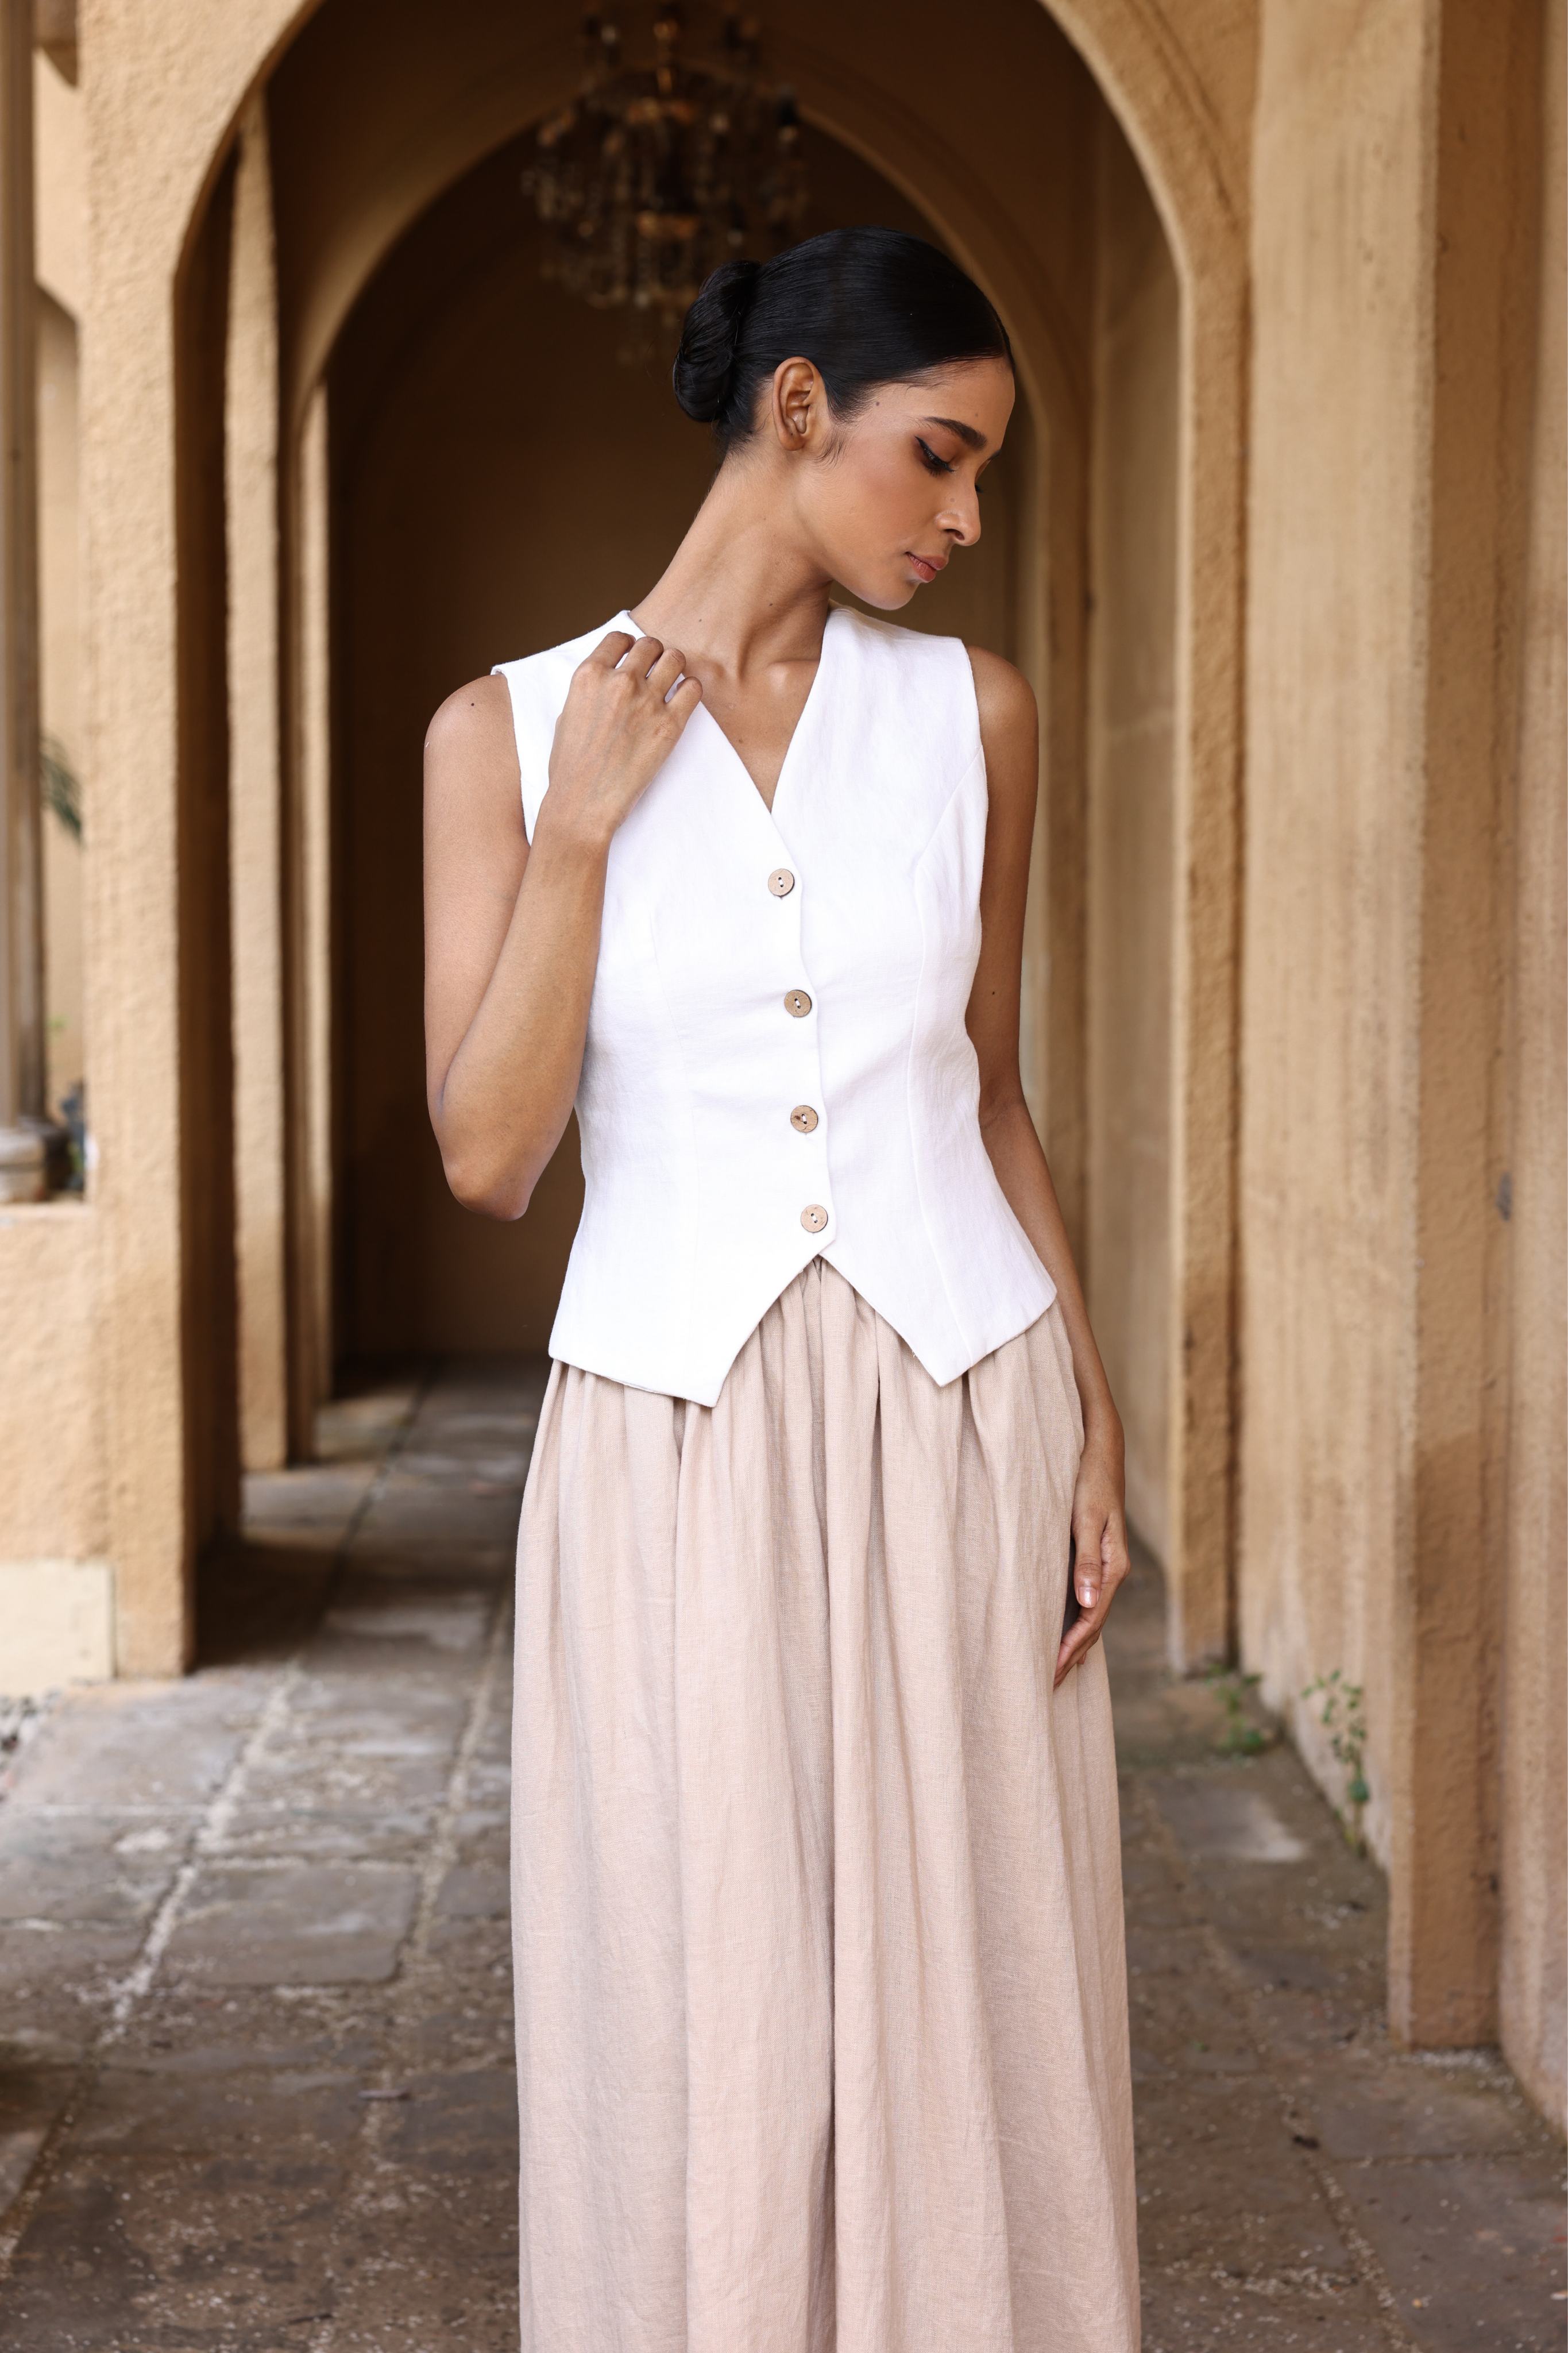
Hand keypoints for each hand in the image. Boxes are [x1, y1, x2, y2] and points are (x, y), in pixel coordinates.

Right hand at [539, 632, 701, 850]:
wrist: (583, 804)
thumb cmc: (570, 767)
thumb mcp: (567, 716)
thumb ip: (590, 691)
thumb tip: (607, 680)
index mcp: (589, 675)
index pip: (619, 638)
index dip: (629, 647)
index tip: (633, 659)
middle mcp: (619, 682)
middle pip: (650, 645)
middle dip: (654, 656)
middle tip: (654, 674)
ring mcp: (646, 702)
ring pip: (675, 659)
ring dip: (675, 669)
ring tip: (671, 686)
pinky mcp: (670, 725)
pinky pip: (693, 689)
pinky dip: (690, 691)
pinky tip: (682, 703)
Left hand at [1053, 1433, 1130, 1688]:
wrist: (1101, 1452)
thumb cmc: (1090, 1482)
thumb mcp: (1086, 1519)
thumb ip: (1086, 1560)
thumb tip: (1087, 1603)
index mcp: (1114, 1566)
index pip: (1092, 1619)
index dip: (1073, 1647)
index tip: (1053, 1670)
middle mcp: (1113, 1571)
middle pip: (1094, 1624)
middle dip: (1074, 1655)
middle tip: (1050, 1684)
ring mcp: (1105, 1567)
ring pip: (1091, 1615)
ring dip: (1076, 1643)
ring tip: (1057, 1669)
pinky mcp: (1094, 1558)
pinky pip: (1087, 1600)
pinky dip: (1077, 1622)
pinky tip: (1066, 1632)